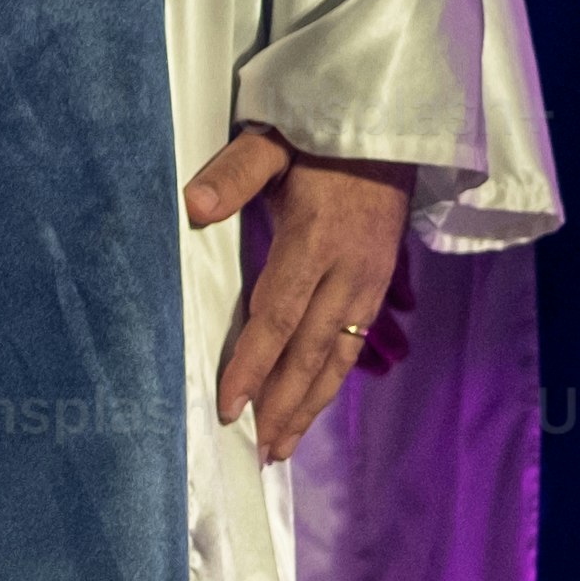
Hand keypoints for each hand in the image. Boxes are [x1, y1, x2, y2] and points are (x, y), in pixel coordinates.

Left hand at [187, 122, 414, 463]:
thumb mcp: (271, 142)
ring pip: (338, 356)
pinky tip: (313, 403)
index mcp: (317, 243)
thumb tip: (192, 207)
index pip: (279, 317)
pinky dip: (332, 379)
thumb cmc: (316, 138)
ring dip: (310, 404)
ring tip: (284, 445)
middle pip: (313, 352)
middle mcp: (349, 273)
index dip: (253, 364)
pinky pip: (354, 343)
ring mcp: (370, 283)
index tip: (230, 407)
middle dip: (285, 404)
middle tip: (261, 451)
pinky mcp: (380, 285)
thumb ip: (233, 175)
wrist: (387, 129)